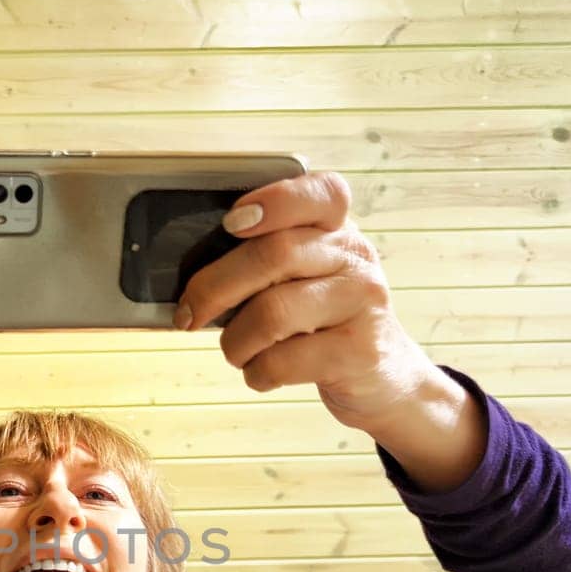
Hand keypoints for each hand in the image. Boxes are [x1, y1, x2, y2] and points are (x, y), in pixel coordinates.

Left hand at [174, 171, 437, 433]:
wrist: (382, 378)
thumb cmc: (321, 323)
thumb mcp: (305, 279)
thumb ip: (265, 261)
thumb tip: (192, 278)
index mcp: (338, 230)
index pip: (322, 194)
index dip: (275, 201)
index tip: (230, 223)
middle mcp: (355, 258)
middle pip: (274, 254)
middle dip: (213, 288)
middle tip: (188, 314)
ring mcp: (362, 303)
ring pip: (272, 313)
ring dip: (235, 341)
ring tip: (236, 351)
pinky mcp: (358, 352)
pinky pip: (282, 361)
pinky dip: (256, 372)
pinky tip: (262, 372)